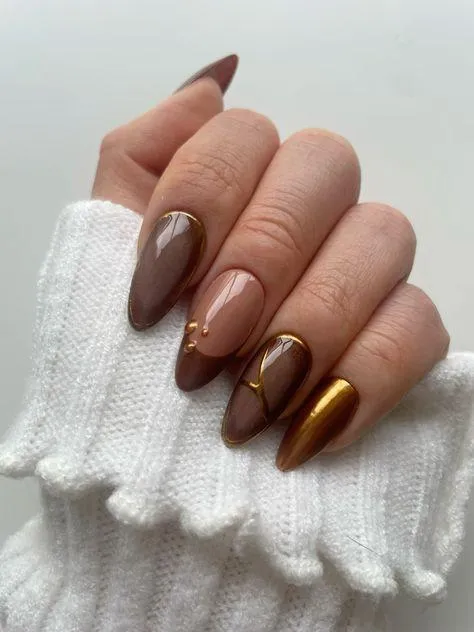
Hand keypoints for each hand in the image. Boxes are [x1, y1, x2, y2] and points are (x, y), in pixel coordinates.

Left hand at [92, 55, 448, 470]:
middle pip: (325, 165)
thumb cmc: (127, 358)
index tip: (150, 300)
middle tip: (207, 347)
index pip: (239, 135)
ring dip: (311, 321)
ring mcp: (365, 266)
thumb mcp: (105, 257)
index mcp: (238, 180)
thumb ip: (139, 161)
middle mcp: (311, 208)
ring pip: (384, 236)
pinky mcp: (403, 332)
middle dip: (260, 257)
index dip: (196, 204)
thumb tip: (210, 85)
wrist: (157, 459)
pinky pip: (418, 326)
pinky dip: (364, 378)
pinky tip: (306, 429)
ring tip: (249, 403)